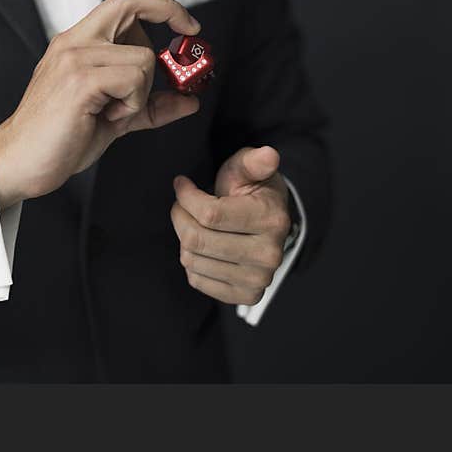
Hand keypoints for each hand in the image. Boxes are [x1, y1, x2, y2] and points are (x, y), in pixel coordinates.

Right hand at [0, 0, 201, 208]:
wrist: (21, 163)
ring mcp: (75, 58)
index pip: (126, 1)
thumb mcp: (114, 118)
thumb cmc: (58, 139)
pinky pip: (134, 80)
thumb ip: (150, 104)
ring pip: (142, 57)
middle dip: (159, 45)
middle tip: (151, 84)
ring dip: (139, 93)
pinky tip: (107, 116)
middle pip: (133, 10)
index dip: (163, 6)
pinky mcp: (80, 80)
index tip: (186, 25)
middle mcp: (74, 42)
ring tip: (111, 112)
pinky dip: (132, 104)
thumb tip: (187, 100)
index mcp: (77, 43)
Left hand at [171, 146, 290, 305]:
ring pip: (192, 260)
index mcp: (272, 220)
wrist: (268, 223)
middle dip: (179, 216)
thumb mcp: (250, 169)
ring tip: (193, 223)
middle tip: (181, 204)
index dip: (186, 197)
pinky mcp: (245, 296)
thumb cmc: (251, 191)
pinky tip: (203, 247)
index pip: (209, 215)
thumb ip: (253, 161)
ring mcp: (258, 279)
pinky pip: (198, 281)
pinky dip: (192, 261)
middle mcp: (269, 255)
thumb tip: (268, 155)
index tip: (181, 184)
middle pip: (196, 239)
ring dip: (183, 238)